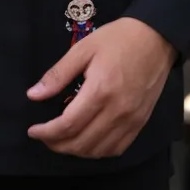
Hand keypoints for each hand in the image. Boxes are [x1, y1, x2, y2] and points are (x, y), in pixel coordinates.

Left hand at [26, 18, 175, 157]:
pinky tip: (87, 142)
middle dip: (57, 144)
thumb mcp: (83, 48)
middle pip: (82, 143)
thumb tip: (33, 95)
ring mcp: (131, 120)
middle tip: (44, 136)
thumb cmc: (117, 39)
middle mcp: (117, 111)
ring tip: (62, 140)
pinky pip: (117, 148)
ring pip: (98, 151)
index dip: (47, 132)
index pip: (68, 125)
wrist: (156, 38)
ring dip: (76, 151)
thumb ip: (58, 74)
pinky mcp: (140, 123)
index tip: (33, 130)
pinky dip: (98, 151)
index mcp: (100, 91)